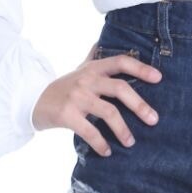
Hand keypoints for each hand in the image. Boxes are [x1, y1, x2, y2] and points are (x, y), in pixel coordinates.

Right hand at [31, 41, 161, 155]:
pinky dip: (101, 143)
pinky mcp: (67, 115)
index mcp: (93, 68)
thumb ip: (93, 58)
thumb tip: (102, 41)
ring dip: (123, 130)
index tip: (159, 78)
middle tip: (154, 120)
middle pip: (120, 89)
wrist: (32, 100)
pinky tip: (107, 151)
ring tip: (131, 142)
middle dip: (140, 105)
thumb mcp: (79, 69)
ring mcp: (76, 97)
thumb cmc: (63, 86)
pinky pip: (90, 131)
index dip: (141, 68)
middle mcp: (86, 79)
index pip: (121, 62)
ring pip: (108, 112)